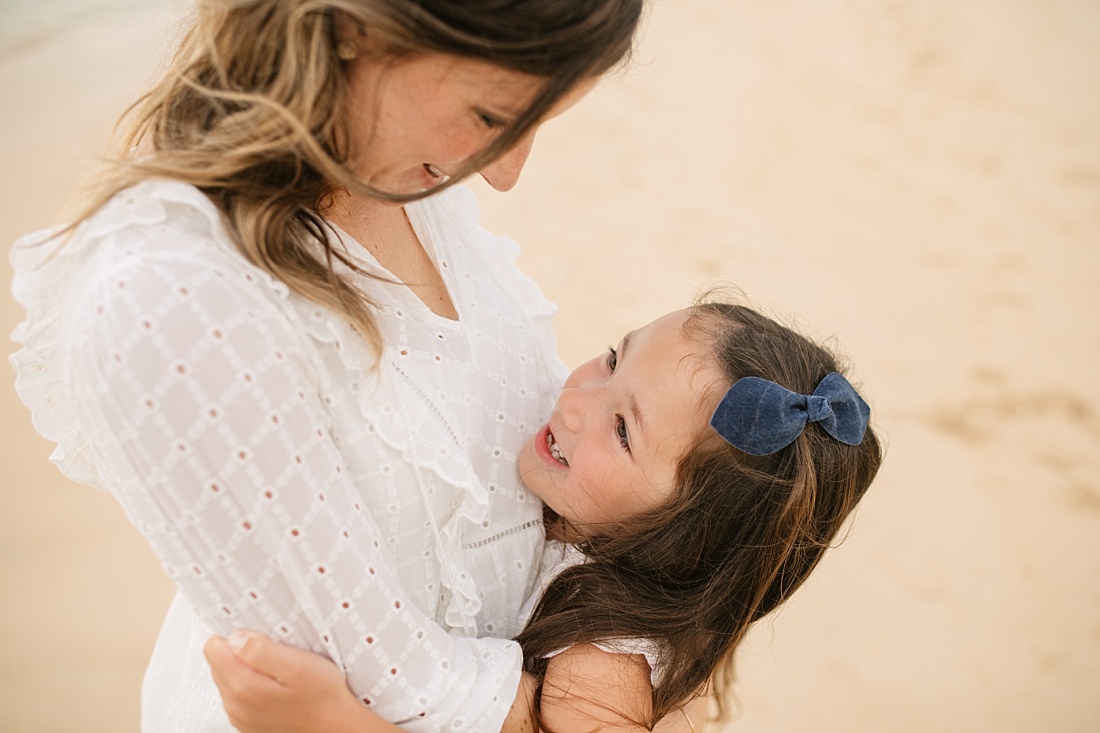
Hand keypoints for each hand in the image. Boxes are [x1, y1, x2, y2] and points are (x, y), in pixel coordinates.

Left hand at [204, 631, 368, 732]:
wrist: (336, 728)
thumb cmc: (323, 698)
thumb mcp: (299, 665)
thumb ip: (262, 650)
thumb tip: (237, 637)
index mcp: (243, 686)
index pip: (214, 647)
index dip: (236, 634)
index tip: (259, 636)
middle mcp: (235, 704)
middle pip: (220, 662)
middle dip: (242, 651)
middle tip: (275, 652)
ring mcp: (240, 715)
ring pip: (229, 677)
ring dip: (248, 668)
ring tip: (279, 669)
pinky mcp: (248, 721)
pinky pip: (239, 694)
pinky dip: (254, 684)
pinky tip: (278, 685)